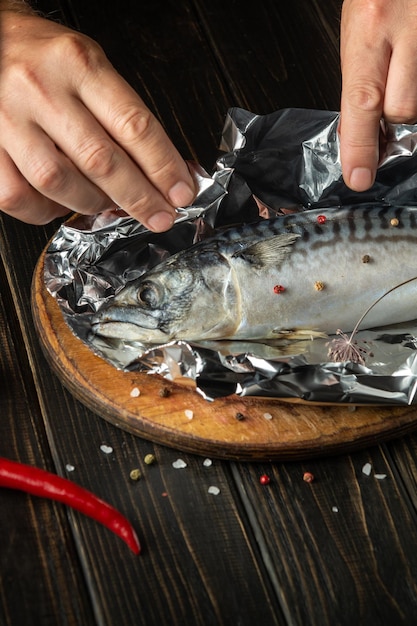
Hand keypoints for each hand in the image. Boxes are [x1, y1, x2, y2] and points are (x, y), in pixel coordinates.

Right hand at [0, 11, 194, 228]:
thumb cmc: (45, 57)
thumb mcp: (90, 65)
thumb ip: (123, 113)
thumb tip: (163, 169)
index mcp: (78, 63)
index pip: (133, 124)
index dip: (163, 167)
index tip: (181, 192)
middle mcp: (41, 89)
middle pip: (101, 160)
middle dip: (139, 197)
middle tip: (160, 216)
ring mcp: (7, 119)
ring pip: (59, 182)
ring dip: (94, 204)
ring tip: (110, 204)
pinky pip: (19, 196)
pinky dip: (47, 211)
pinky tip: (64, 204)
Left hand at [340, 0, 416, 190]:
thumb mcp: (359, 23)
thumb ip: (362, 72)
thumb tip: (360, 124)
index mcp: (370, 27)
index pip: (361, 101)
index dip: (359, 146)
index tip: (358, 177)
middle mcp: (407, 29)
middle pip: (403, 108)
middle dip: (395, 120)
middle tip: (390, 114)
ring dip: (414, 101)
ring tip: (406, 75)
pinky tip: (413, 68)